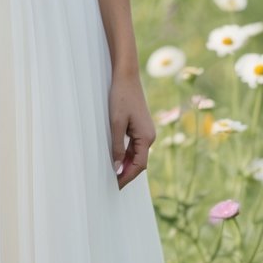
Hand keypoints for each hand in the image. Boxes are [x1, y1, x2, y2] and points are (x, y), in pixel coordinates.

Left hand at [108, 72, 155, 189]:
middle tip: (112, 183)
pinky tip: (116, 157)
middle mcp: (149, 136)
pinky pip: (135, 145)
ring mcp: (146, 131)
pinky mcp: (140, 126)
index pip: (139, 165)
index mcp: (146, 137)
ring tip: (112, 173)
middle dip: (127, 173)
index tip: (116, 186)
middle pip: (139, 161)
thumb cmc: (121, 97)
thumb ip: (117, 147)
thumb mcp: (116, 124)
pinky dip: (126, 153)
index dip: (128, 177)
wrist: (126, 76)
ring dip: (126, 164)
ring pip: (137, 154)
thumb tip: (117, 168)